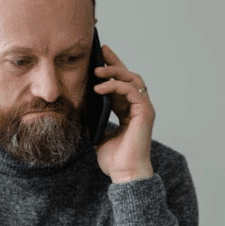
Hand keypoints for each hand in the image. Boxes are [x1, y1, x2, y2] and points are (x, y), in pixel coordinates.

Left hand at [92, 45, 154, 182]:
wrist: (124, 174)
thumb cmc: (114, 159)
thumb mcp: (98, 135)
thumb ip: (93, 121)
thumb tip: (80, 111)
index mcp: (128, 112)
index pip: (121, 85)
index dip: (111, 72)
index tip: (99, 58)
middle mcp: (138, 108)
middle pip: (129, 77)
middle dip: (115, 63)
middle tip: (102, 51)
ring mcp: (143, 109)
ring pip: (132, 80)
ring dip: (114, 72)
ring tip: (97, 71)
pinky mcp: (145, 112)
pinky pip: (131, 91)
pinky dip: (115, 86)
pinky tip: (99, 88)